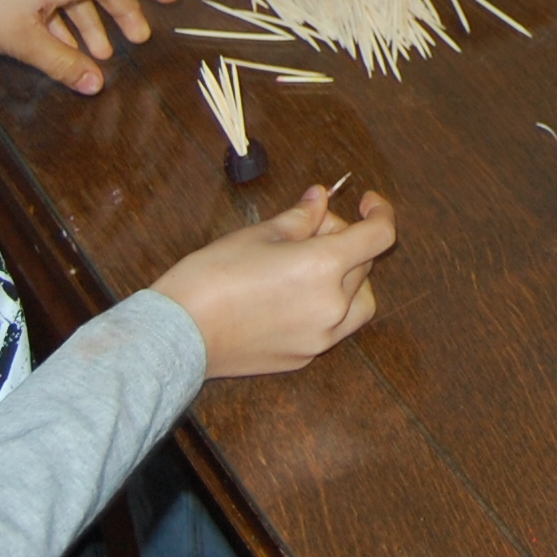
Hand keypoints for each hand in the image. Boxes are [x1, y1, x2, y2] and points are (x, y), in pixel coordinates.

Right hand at [154, 184, 397, 378]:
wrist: (177, 334)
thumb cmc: (212, 277)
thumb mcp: (258, 234)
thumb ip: (301, 217)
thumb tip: (321, 199)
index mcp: (324, 267)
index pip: (379, 235)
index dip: (380, 212)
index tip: (367, 202)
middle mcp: (331, 306)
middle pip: (364, 265)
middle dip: (344, 240)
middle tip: (307, 229)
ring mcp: (320, 337)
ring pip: (358, 301)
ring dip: (347, 278)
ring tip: (307, 265)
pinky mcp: (303, 357)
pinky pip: (333, 327)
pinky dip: (327, 305)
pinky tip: (292, 294)